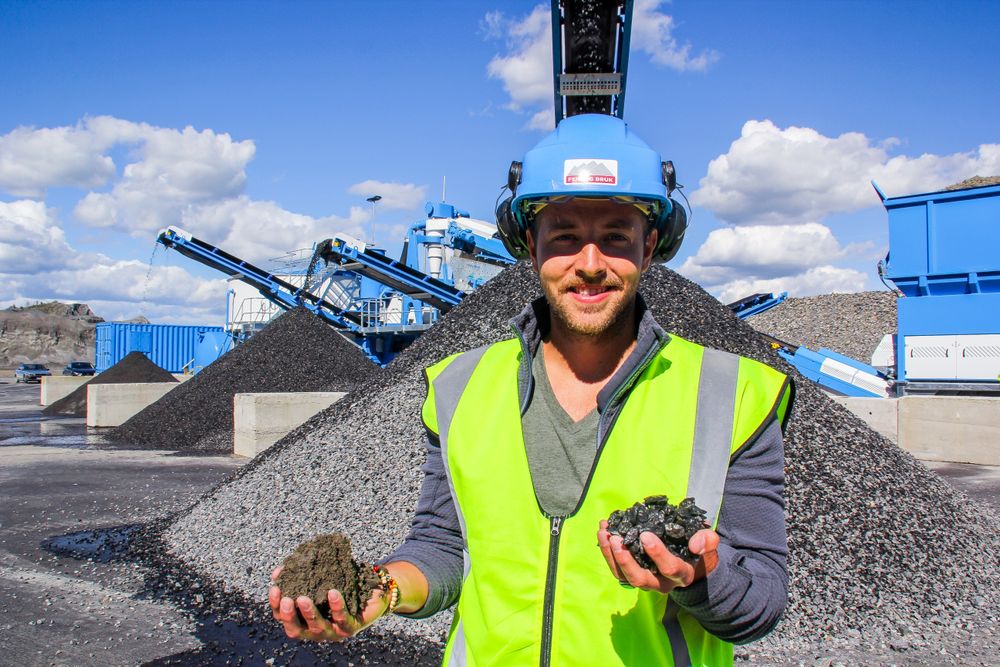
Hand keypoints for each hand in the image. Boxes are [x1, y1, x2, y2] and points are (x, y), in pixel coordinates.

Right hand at [268, 566, 387, 641]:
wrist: (375, 589)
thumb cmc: (343, 584)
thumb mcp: (321, 577)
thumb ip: (300, 575)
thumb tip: (279, 572)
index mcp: (305, 619)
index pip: (284, 617)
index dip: (276, 606)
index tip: (274, 589)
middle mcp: (316, 629)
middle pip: (296, 630)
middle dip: (289, 616)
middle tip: (287, 600)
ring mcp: (334, 631)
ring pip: (317, 629)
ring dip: (309, 614)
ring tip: (304, 599)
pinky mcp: (351, 628)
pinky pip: (342, 619)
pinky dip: (336, 607)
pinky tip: (332, 593)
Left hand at [597, 521, 718, 593]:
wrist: (689, 564)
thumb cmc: (697, 552)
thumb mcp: (708, 544)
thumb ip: (707, 541)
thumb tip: (696, 544)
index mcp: (681, 574)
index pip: (669, 568)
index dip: (657, 553)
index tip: (646, 534)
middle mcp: (661, 583)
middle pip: (640, 579)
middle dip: (625, 559)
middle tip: (615, 538)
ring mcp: (645, 580)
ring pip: (623, 575)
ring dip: (610, 555)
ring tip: (604, 532)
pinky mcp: (632, 574)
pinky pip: (616, 568)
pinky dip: (607, 551)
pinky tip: (603, 531)